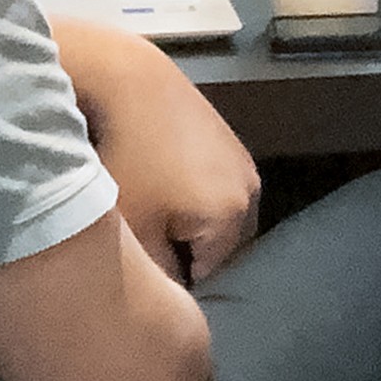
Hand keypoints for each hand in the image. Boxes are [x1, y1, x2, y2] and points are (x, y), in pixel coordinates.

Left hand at [55, 19, 261, 285]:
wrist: (131, 83)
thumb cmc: (128, 161)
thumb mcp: (134, 232)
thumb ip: (156, 277)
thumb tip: (165, 298)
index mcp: (235, 219)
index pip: (207, 278)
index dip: (170, 280)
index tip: (137, 269)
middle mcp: (252, 192)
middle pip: (217, 247)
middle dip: (182, 252)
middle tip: (139, 244)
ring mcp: (242, 162)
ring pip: (214, 216)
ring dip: (184, 222)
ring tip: (145, 210)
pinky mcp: (226, 140)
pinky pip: (211, 187)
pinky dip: (186, 194)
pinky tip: (152, 181)